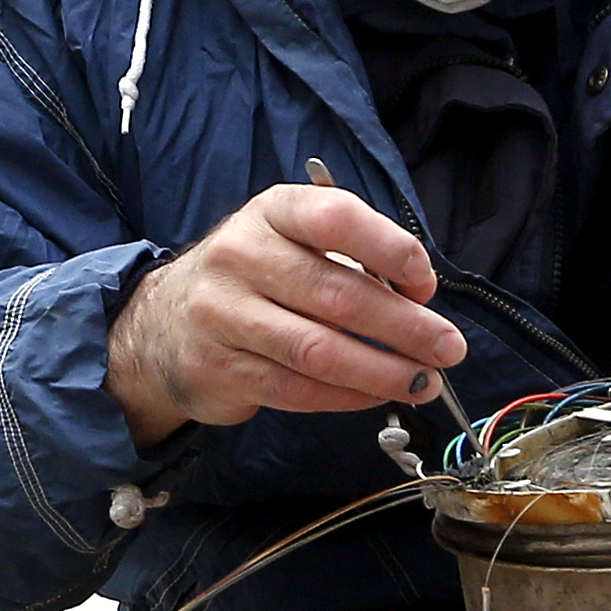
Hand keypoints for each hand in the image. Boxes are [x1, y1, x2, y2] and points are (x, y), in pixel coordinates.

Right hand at [105, 183, 467, 449]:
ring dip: (382, 370)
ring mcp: (224, 315)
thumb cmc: (253, 278)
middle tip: (447, 347)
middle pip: (336, 294)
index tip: (425, 282)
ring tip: (424, 380)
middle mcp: (240, 256)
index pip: (335, 218)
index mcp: (271, 213)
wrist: (163, 325)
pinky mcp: (221, 369)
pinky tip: (376, 394)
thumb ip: (351, 257)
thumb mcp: (290, 241)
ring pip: (319, 350)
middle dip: (404, 326)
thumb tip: (419, 298)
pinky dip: (348, 397)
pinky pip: (298, 389)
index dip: (390, 249)